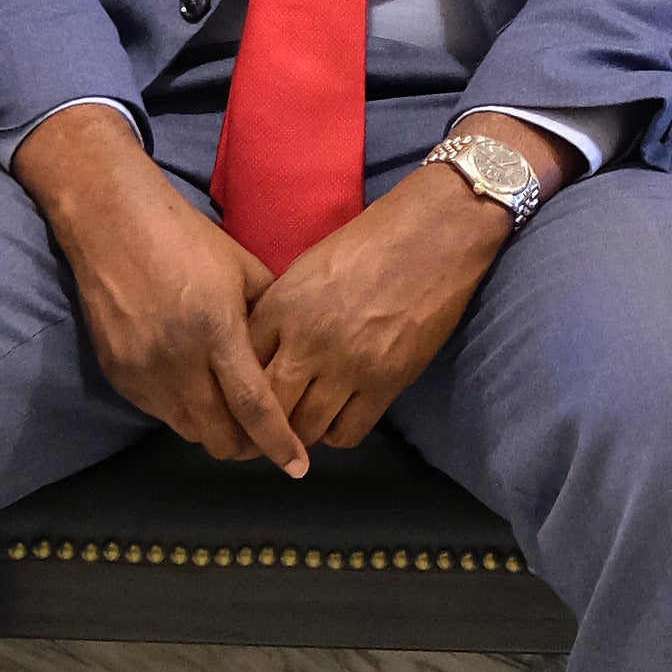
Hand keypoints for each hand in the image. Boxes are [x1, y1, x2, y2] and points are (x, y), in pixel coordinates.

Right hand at [14, 109, 293, 465]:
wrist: (112, 223)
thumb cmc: (187, 239)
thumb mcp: (244, 270)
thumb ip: (269, 319)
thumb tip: (293, 359)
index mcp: (216, 329)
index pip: (253, 406)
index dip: (277, 443)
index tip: (298, 467)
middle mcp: (177, 358)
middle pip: (219, 435)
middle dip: (247, 447)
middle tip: (265, 438)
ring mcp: (142, 369)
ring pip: (188, 430)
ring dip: (215, 431)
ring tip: (234, 417)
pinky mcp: (118, 373)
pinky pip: (160, 413)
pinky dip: (184, 412)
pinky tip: (197, 391)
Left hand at [250, 161, 518, 457]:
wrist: (434, 237)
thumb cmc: (370, 243)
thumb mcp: (306, 269)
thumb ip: (279, 313)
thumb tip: (261, 353)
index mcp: (281, 307)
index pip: (240, 368)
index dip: (237, 391)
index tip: (240, 403)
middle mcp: (307, 342)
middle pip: (267, 408)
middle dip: (261, 427)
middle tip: (264, 434)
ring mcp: (347, 366)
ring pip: (305, 430)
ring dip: (302, 432)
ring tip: (306, 424)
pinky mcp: (385, 384)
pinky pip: (347, 434)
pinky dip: (339, 433)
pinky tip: (340, 417)